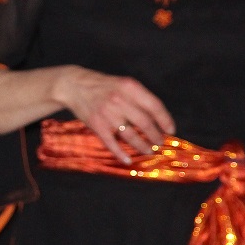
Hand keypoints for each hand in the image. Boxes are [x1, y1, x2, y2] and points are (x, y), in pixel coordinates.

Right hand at [56, 67, 174, 164]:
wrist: (73, 85)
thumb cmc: (103, 86)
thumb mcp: (123, 84)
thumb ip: (139, 98)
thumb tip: (158, 119)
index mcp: (129, 87)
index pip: (154, 106)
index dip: (165, 120)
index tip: (170, 130)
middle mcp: (119, 100)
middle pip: (145, 123)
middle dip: (155, 136)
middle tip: (160, 143)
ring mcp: (107, 113)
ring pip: (131, 135)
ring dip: (142, 146)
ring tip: (149, 150)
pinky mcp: (97, 125)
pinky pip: (112, 143)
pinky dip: (121, 153)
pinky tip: (128, 160)